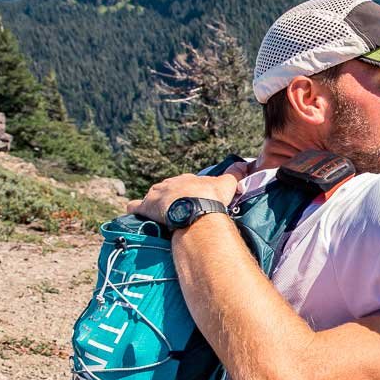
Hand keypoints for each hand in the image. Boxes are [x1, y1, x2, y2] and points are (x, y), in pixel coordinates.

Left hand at [125, 172, 240, 223]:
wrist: (194, 207)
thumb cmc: (210, 196)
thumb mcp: (226, 184)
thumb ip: (234, 174)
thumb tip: (245, 163)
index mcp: (186, 179)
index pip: (185, 183)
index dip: (189, 192)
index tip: (193, 201)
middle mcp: (169, 184)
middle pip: (167, 189)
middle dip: (170, 197)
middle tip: (178, 211)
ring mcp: (155, 195)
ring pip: (151, 196)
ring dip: (154, 204)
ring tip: (159, 215)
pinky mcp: (145, 207)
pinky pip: (134, 207)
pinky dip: (134, 210)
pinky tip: (135, 216)